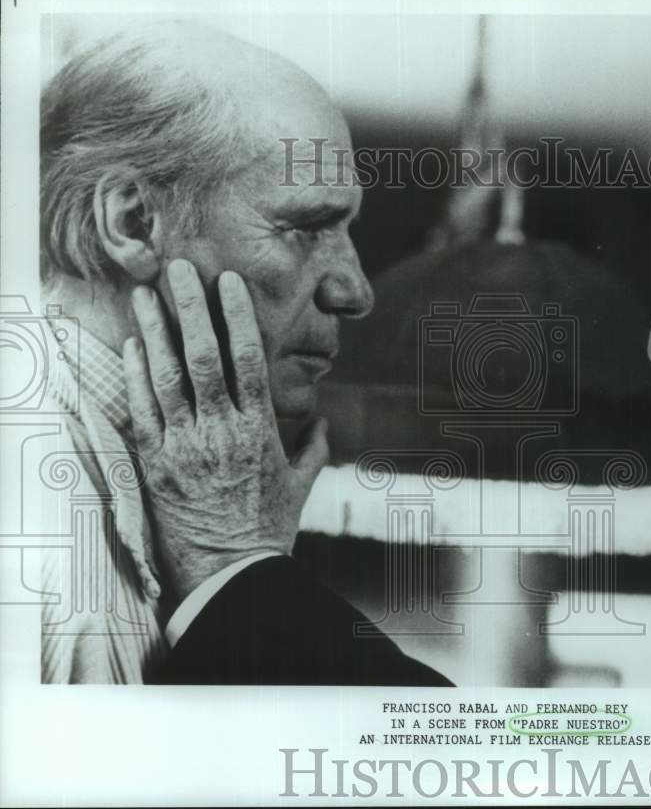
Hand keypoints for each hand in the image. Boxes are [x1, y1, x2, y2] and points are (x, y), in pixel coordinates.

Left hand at [123, 259, 327, 600]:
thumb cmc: (269, 529)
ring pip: (167, 377)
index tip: (227, 282)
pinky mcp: (155, 464)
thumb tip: (326, 423)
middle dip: (190, 308)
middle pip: (204, 357)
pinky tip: (133, 343)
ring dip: (156, 331)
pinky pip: (142, 411)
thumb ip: (314, 449)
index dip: (237, 316)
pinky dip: (136, 374)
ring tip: (147, 294)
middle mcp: (221, 430)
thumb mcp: (301, 486)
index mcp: (259, 429)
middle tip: (179, 269)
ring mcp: (184, 446)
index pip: (248, 359)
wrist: (230, 573)